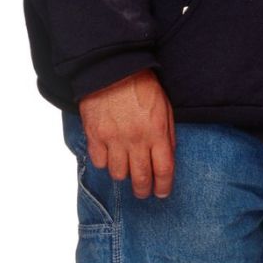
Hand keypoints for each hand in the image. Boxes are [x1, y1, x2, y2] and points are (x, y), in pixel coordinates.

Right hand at [79, 70, 174, 199]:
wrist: (113, 69)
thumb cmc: (142, 87)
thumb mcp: (165, 109)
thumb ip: (167, 136)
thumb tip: (166, 159)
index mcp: (157, 132)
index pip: (163, 170)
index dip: (163, 186)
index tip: (162, 193)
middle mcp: (136, 139)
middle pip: (140, 177)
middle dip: (143, 190)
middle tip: (142, 192)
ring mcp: (113, 139)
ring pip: (118, 173)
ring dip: (123, 175)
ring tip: (125, 170)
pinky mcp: (95, 135)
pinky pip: (99, 162)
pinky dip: (104, 163)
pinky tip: (109, 156)